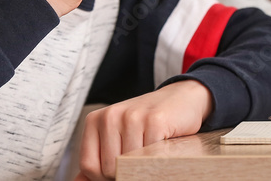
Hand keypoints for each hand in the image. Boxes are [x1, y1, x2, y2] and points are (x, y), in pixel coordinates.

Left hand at [76, 80, 213, 180]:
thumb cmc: (147, 122)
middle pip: (108, 169)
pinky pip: (149, 158)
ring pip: (128, 166)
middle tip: (139, 158)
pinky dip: (158, 159)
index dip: (104, 177)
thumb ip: (98, 159)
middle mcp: (110, 115)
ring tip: (151, 150)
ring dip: (143, 165)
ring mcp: (132, 117)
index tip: (120, 168)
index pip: (89, 166)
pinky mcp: (155, 121)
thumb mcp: (117, 136)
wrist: (181, 98)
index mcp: (95, 120)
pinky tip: (162, 144)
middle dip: (125, 172)